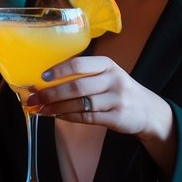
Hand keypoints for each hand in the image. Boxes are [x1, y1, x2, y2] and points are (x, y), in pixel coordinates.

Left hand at [30, 56, 170, 139]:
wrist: (148, 110)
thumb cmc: (118, 90)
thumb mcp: (107, 75)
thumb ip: (84, 75)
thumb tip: (48, 81)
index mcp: (107, 64)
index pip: (78, 64)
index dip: (58, 70)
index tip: (41, 77)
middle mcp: (113, 79)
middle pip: (77, 86)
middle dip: (51, 93)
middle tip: (34, 99)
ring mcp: (117, 99)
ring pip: (80, 103)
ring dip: (57, 108)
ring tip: (42, 110)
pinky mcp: (117, 117)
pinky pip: (88, 117)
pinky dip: (69, 117)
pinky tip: (58, 116)